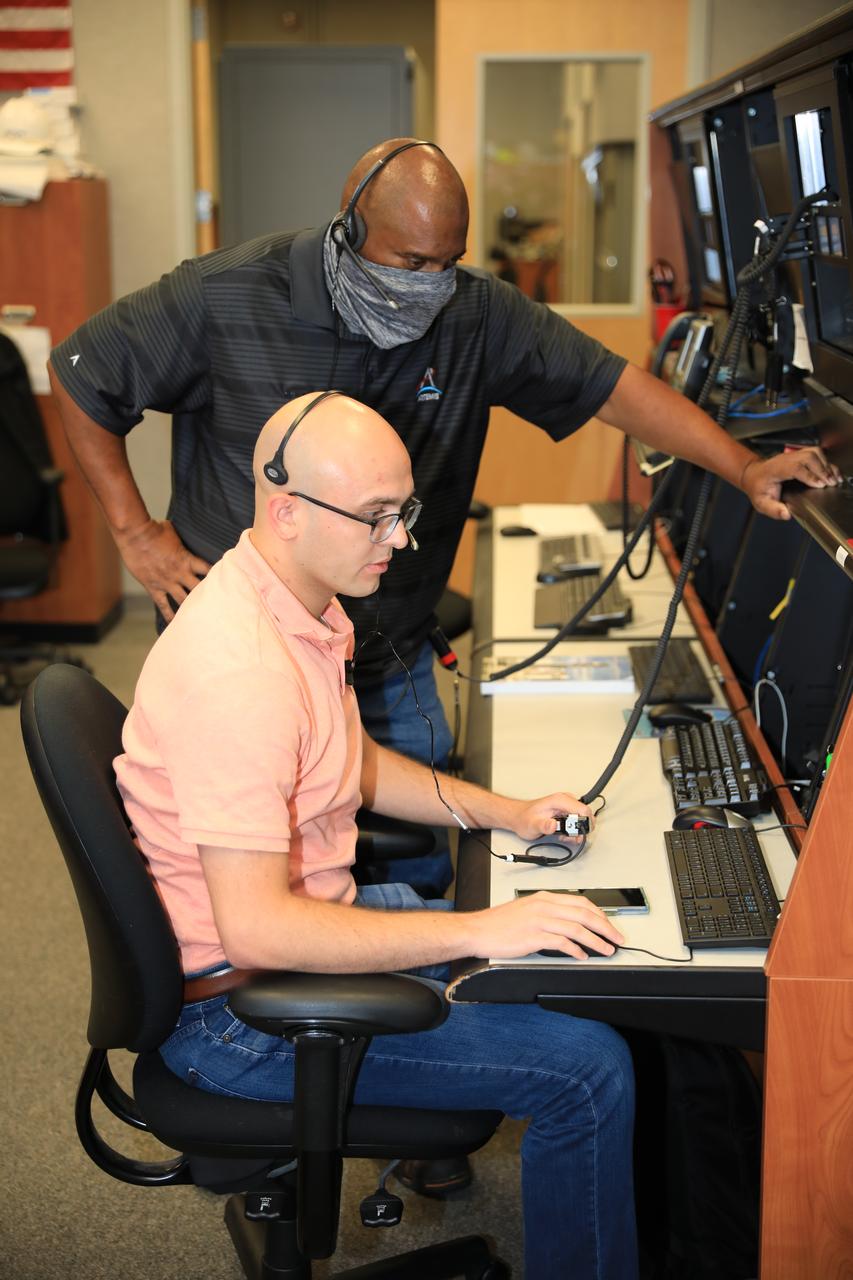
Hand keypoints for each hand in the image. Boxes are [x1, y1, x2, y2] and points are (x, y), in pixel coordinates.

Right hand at [115, 518, 210, 621]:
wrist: (135, 534)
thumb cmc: (154, 529)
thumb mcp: (174, 532)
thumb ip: (181, 539)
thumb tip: (185, 535)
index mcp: (187, 559)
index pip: (209, 571)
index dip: (218, 576)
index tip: (225, 583)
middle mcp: (180, 573)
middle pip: (200, 590)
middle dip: (209, 597)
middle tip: (218, 607)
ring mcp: (167, 582)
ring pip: (184, 601)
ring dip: (192, 608)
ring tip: (202, 618)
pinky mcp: (153, 587)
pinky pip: (163, 605)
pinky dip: (169, 615)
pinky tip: (175, 624)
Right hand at [469, 891, 623, 960]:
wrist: (477, 930)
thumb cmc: (498, 923)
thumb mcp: (526, 910)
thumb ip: (547, 913)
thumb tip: (569, 924)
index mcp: (544, 898)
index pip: (580, 902)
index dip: (600, 914)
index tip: (609, 925)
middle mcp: (544, 906)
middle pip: (584, 914)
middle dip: (605, 927)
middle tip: (617, 938)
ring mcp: (540, 920)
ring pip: (578, 928)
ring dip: (596, 941)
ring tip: (606, 949)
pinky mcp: (534, 936)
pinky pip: (562, 942)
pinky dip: (576, 950)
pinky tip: (582, 955)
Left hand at [510, 793, 594, 841]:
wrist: (519, 817)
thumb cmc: (525, 818)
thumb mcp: (533, 825)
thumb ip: (543, 825)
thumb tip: (553, 825)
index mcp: (560, 800)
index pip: (584, 810)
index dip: (584, 824)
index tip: (575, 833)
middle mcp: (566, 801)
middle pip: (586, 816)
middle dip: (580, 830)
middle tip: (568, 836)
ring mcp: (567, 806)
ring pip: (583, 820)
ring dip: (576, 832)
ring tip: (563, 836)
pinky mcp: (567, 812)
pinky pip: (578, 822)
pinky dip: (573, 832)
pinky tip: (563, 834)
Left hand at [740, 447, 841, 519]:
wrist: (754, 475)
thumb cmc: (758, 488)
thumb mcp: (761, 503)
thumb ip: (773, 510)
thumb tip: (786, 514)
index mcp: (775, 470)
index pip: (795, 467)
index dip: (809, 475)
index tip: (820, 485)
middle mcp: (785, 459)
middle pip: (807, 457)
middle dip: (821, 470)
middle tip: (830, 483)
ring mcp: (793, 455)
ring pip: (813, 453)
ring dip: (825, 465)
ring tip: (833, 479)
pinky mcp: (799, 455)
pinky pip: (816, 453)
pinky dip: (826, 461)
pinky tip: (831, 472)